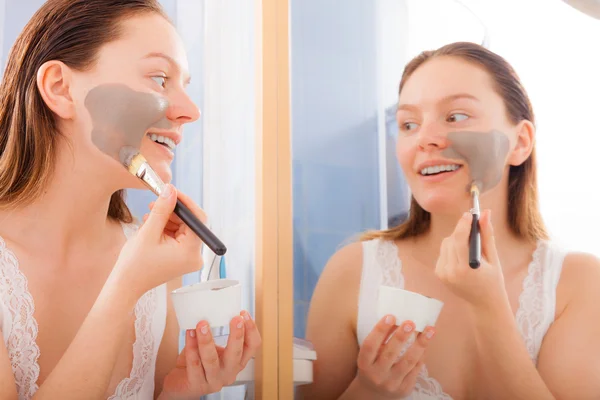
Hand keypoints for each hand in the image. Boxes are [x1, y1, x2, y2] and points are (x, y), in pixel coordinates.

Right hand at [111, 185, 206, 299]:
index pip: (198, 219)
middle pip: (191, 223)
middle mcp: (195, 256)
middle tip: (156, 203)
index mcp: (190, 252)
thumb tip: (171, 190)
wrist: (126, 285)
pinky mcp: (182, 257)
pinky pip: (178, 236)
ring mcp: (189, 258)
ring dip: (168, 219)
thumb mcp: (148, 232)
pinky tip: (152, 226)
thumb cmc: (135, 265)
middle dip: (174, 211)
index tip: (173, 192)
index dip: (186, 202)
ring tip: (150, 217)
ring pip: (183, 228)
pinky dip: (167, 228)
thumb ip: (162, 209)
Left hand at [160, 311, 261, 398]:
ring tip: (202, 324)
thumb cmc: (199, 362)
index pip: (253, 346)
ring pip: (212, 360)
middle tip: (235, 318)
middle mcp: (229, 372)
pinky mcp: (197, 384)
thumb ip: (217, 333)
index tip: (243, 313)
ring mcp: (213, 380)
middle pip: (237, 354)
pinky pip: (194, 364)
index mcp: (237, 361)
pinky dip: (191, 347)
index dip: (251, 329)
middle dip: (237, 335)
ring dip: (207, 340)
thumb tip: (213, 307)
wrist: (181, 384)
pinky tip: (189, 333)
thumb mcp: (214, 348)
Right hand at [355, 315, 434, 398]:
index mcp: (364, 364)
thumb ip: (381, 339)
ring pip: (408, 362)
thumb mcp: (370, 355)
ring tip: (430, 330)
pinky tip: (426, 343)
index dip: (380, 331)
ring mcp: (391, 383)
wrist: (374, 394)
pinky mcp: (405, 389)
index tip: (390, 316)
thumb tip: (396, 319)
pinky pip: (416, 369)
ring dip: (420, 344)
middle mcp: (377, 375)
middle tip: (410, 322)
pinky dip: (422, 355)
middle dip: (401, 337)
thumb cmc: (373, 366)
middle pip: (390, 354)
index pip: (370, 346)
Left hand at [435, 210, 506, 310]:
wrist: (484, 303)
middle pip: (451, 240)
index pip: (459, 240)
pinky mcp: (439, 273)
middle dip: (462, 230)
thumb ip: (487, 235)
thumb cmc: (493, 281)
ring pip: (445, 244)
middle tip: (473, 226)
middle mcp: (450, 272)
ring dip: (456, 239)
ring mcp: (442, 274)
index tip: (469, 214)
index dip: (463, 225)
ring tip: (470, 246)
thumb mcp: (493, 258)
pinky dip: (452, 249)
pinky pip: (443, 252)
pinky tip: (462, 256)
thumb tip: (485, 214)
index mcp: (465, 269)